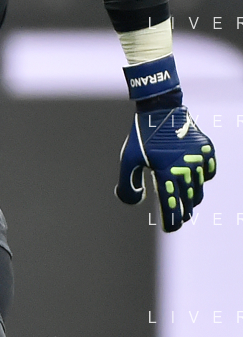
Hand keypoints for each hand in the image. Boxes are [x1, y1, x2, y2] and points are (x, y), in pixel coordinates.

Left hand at [116, 103, 215, 231]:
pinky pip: (209, 172)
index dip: (172, 222)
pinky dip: (203, 179)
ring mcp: (198, 159)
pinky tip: (194, 179)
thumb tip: (136, 201)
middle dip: (183, 212)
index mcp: (166, 173)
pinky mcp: (206, 150)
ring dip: (192, 198)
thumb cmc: (141, 136)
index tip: (170, 228)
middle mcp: (185, 169)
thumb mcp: (128, 160)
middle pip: (188, 202)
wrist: (160, 109)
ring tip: (185, 200)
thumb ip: (128, 185)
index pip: (172, 207)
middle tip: (178, 217)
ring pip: (199, 189)